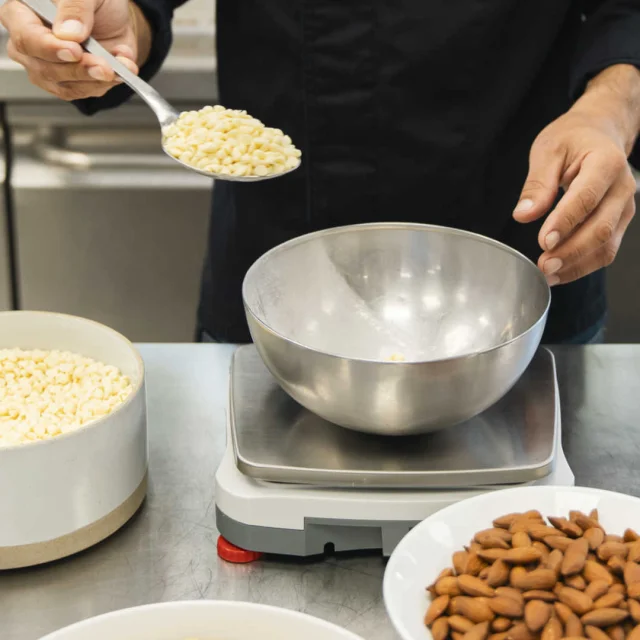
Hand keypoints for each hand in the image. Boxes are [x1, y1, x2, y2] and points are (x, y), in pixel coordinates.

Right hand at [0, 0, 145, 100]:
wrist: (114, 18)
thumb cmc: (93, 2)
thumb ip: (76, 7)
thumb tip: (68, 33)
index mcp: (22, 14)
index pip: (25, 36)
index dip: (49, 47)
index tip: (74, 51)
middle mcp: (30, 43)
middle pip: (44, 68)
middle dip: (77, 69)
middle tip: (102, 66)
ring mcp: (46, 66)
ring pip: (63, 85)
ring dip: (93, 80)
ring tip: (114, 69)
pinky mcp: (66, 83)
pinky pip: (81, 92)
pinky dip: (103, 84)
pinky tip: (117, 72)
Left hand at [513, 64, 639, 285]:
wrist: (599, 133)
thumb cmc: (572, 139)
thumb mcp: (548, 150)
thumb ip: (537, 184)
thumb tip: (524, 214)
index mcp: (606, 162)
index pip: (587, 197)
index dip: (565, 222)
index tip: (543, 241)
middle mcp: (621, 187)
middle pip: (600, 227)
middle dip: (571, 251)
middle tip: (544, 265)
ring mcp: (624, 208)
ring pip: (606, 245)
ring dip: (577, 264)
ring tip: (548, 274)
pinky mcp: (618, 222)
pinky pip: (605, 250)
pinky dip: (583, 266)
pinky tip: (560, 273)